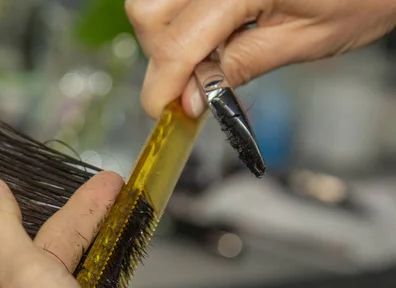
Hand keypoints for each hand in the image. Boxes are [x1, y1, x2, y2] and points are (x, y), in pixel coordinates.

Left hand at [0, 172, 142, 287]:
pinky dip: (99, 274)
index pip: (50, 235)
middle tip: (117, 191)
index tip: (109, 181)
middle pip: (60, 252)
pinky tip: (105, 276)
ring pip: (73, 275)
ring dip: (94, 241)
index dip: (82, 204)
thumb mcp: (27, 281)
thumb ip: (2, 234)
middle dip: (90, 217)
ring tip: (115, 220)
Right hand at [126, 0, 395, 118]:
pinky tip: (210, 29)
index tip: (162, 110)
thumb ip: (240, 65)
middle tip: (191, 81)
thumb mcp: (305, 40)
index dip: (162, 84)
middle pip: (148, 11)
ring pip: (153, 0)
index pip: (177, 42)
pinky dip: (180, 17)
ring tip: (205, 52)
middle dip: (160, 54)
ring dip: (165, 34)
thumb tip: (190, 97)